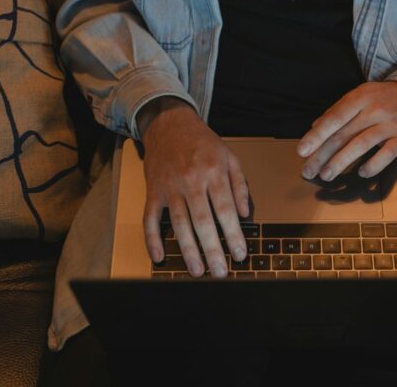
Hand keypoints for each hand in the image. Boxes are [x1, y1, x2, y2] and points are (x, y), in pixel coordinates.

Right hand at [138, 97, 249, 277]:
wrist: (169, 124)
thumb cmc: (203, 143)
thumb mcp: (230, 157)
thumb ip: (240, 185)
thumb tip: (246, 214)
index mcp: (213, 172)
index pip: (225, 209)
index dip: (233, 234)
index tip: (239, 254)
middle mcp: (191, 180)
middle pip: (203, 221)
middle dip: (213, 249)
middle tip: (220, 272)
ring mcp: (170, 187)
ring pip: (179, 223)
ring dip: (188, 250)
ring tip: (197, 270)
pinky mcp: (153, 191)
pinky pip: (150, 218)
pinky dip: (152, 239)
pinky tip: (158, 256)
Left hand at [297, 81, 396, 180]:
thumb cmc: (381, 100)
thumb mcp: (359, 98)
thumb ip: (337, 112)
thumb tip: (314, 128)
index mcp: (359, 97)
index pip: (334, 118)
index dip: (316, 136)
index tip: (302, 151)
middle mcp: (374, 109)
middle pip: (344, 134)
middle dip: (323, 155)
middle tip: (308, 171)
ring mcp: (390, 124)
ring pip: (361, 144)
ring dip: (341, 162)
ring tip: (326, 175)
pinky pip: (386, 154)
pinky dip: (372, 165)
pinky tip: (361, 173)